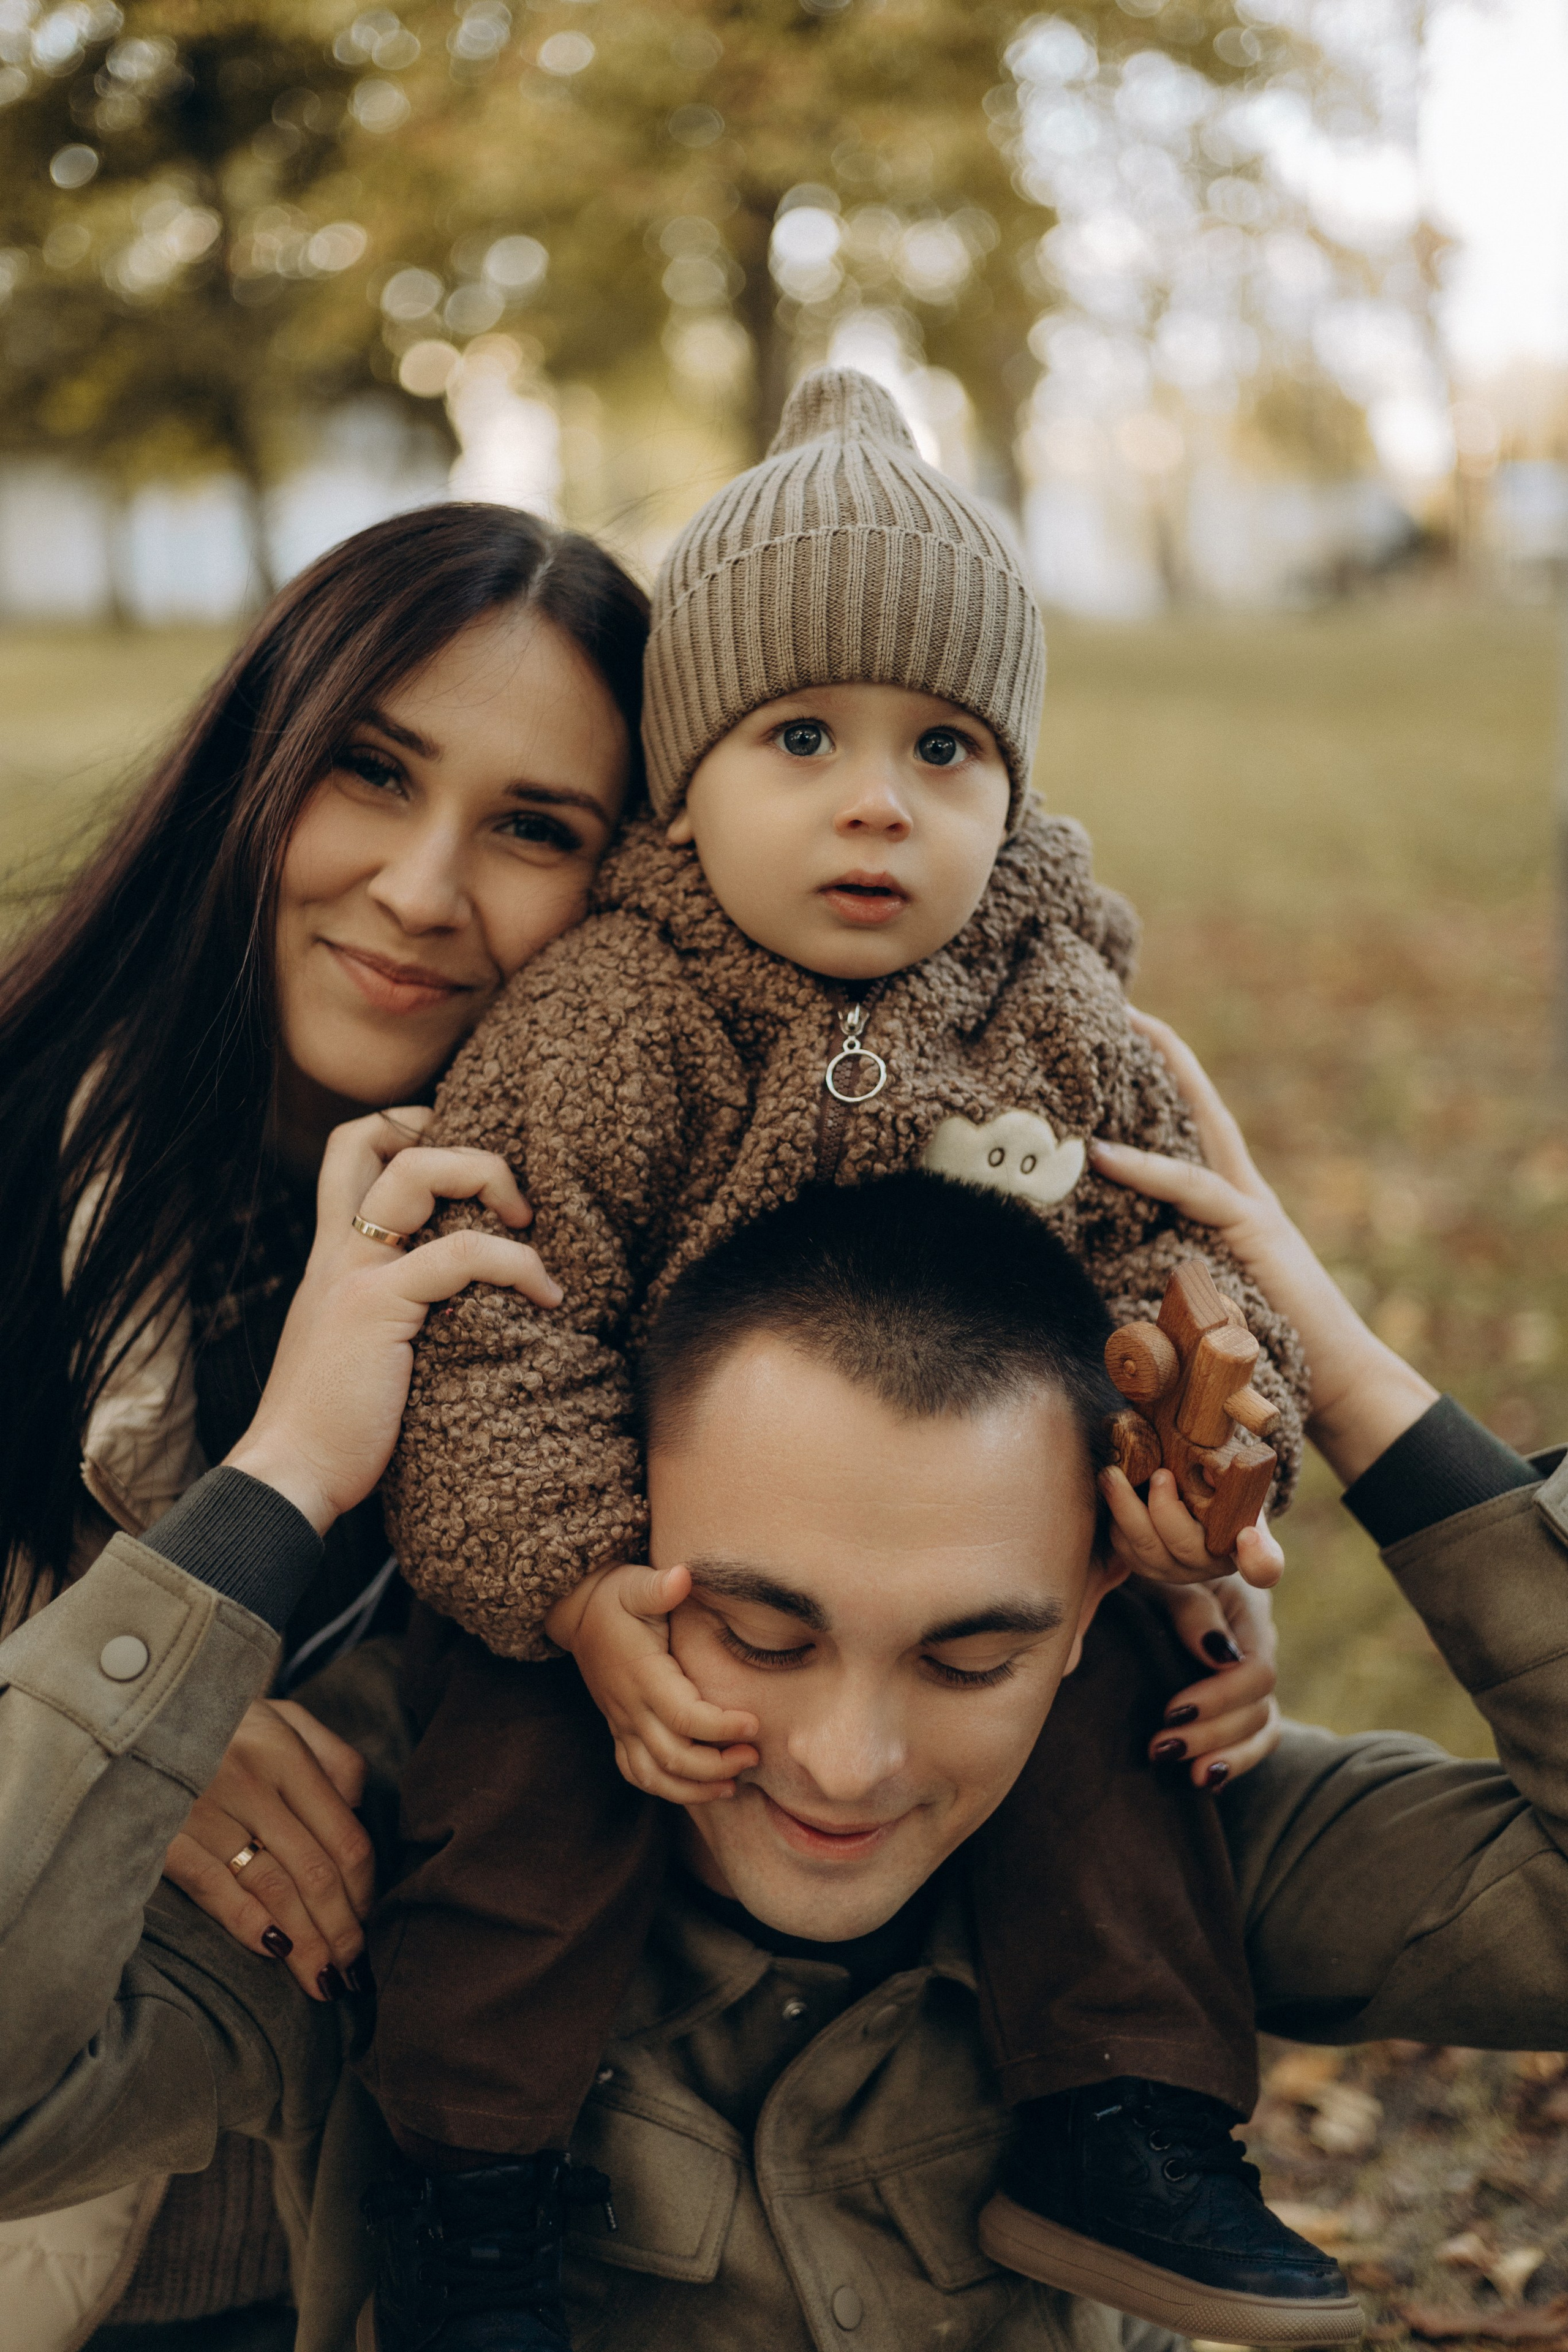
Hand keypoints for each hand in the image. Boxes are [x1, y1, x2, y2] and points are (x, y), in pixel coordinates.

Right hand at [162, 1698, 374, 2000]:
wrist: (138, 1714)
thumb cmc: (227, 1722)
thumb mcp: (286, 1718)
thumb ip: (333, 1759)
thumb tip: (360, 1813)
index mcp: (285, 1751)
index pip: (344, 1837)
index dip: (364, 1891)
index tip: (369, 1925)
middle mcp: (249, 1780)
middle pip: (314, 1872)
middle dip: (341, 1932)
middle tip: (354, 1976)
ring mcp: (204, 1809)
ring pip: (271, 1889)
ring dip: (304, 1944)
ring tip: (323, 1981)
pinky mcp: (163, 1836)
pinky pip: (213, 1889)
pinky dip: (247, 1923)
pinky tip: (274, 1952)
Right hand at [225, 1108, 562, 1532]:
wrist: (289, 1475)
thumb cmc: (333, 1427)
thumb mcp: (360, 1348)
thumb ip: (392, 1312)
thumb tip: (462, 1306)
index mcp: (334, 1255)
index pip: (353, 1151)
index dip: (409, 1130)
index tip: (470, 1170)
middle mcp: (338, 1251)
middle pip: (376, 1137)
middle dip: (458, 1145)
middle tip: (511, 1201)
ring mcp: (354, 1273)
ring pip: (418, 1171)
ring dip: (491, 1181)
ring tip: (531, 1235)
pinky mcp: (377, 1307)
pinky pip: (461, 1255)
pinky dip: (517, 1264)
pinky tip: (546, 1298)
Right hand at [547, 1565, 758, 1805]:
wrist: (578, 1613)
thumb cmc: (617, 1597)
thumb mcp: (635, 1584)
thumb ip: (659, 1586)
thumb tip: (683, 1576)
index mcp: (642, 1675)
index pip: (684, 1715)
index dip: (721, 1726)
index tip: (755, 1723)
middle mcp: (630, 1707)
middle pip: (674, 1756)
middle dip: (717, 1765)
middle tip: (754, 1755)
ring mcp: (621, 1723)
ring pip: (654, 1776)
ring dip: (694, 1788)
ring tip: (733, 1784)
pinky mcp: (618, 1730)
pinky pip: (637, 1773)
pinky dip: (666, 1788)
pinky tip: (698, 1787)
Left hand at [1091, 1012, 1436, 1485]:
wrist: (1337, 1385)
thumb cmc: (1263, 1356)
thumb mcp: (1199, 1303)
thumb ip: (1160, 1273)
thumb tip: (1087, 1269)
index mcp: (1229, 1207)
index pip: (1192, 1127)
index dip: (1165, 1078)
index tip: (1126, 1034)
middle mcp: (1241, 1196)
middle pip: (1199, 1107)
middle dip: (1162, 1054)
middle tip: (1115, 1005)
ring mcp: (1250, 1210)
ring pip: (1197, 1134)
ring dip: (1156, 1087)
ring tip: (1113, 1042)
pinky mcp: (1253, 1234)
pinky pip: (1192, 1191)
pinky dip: (1146, 1170)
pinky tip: (1103, 1154)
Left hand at [1100, 1463, 1284, 1589]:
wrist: (1194, 1495)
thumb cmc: (1217, 1481)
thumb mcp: (1230, 1472)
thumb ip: (1227, 1472)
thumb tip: (1208, 1469)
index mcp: (1248, 1543)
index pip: (1264, 1566)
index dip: (1258, 1559)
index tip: (1248, 1536)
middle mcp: (1213, 1564)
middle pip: (1186, 1547)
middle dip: (1165, 1509)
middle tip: (1159, 1474)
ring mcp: (1177, 1571)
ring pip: (1147, 1550)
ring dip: (1125, 1509)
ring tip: (1111, 1475)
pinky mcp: (1147, 1567)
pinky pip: (1125, 1550)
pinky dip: (1116, 1519)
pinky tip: (1112, 1489)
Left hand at [1141, 1576, 1280, 1790]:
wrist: (1146, 1551)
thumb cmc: (1151, 1563)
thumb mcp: (1166, 1576)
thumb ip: (1192, 1608)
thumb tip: (1219, 1656)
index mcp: (1247, 1611)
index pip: (1256, 1672)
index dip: (1219, 1699)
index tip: (1171, 1712)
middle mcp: (1256, 1646)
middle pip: (1258, 1708)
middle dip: (1212, 1734)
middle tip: (1161, 1749)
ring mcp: (1249, 1673)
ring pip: (1262, 1728)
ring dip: (1228, 1756)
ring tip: (1192, 1778)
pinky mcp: (1234, 1694)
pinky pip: (1251, 1735)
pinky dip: (1234, 1759)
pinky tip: (1207, 1779)